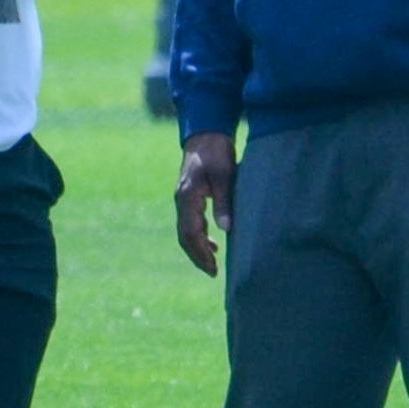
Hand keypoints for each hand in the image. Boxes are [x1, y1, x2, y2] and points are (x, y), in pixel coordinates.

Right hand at [175, 131, 235, 276]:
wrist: (206, 135)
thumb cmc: (217, 153)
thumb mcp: (225, 177)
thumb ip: (224, 203)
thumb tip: (226, 230)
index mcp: (188, 197)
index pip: (189, 233)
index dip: (200, 253)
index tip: (212, 268)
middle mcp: (181, 201)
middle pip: (184, 236)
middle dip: (197, 256)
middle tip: (212, 272)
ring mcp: (183, 199)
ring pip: (185, 231)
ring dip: (197, 248)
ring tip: (212, 263)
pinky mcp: (188, 197)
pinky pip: (189, 222)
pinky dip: (199, 236)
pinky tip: (212, 243)